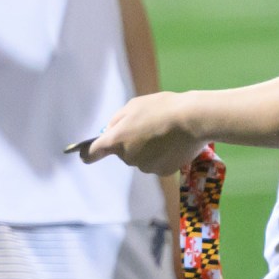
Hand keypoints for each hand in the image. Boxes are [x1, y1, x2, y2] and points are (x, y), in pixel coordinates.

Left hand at [70, 92, 204, 175]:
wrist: (193, 120)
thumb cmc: (161, 108)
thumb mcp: (133, 106)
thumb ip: (117, 120)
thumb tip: (110, 132)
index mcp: (116, 140)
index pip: (93, 153)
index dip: (88, 154)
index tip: (85, 155)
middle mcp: (128, 157)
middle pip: (123, 152)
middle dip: (130, 142)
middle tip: (148, 125)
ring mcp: (146, 167)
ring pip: (141, 158)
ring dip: (147, 149)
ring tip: (164, 132)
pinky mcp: (162, 172)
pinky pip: (157, 163)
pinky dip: (162, 155)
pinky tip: (174, 142)